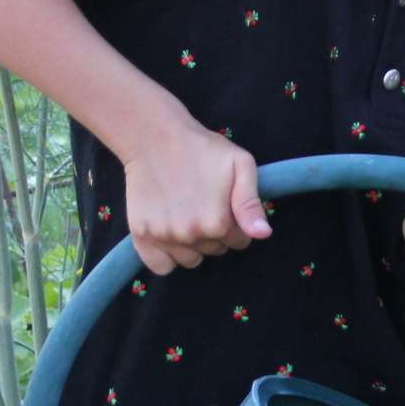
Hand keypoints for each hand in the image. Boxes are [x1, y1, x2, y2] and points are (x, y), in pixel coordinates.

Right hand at [122, 125, 269, 275]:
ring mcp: (163, 237)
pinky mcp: (141, 235)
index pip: (240, 242)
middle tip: (205, 204)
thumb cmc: (204, 149)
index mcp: (218, 223)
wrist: (155, 138)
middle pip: (216, 251)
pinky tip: (170, 234)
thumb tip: (263, 235)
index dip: (237, 224)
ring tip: (187, 215)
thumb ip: (251, 204)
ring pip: (190, 260)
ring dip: (193, 245)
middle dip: (216, 233)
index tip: (227, 205)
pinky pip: (161, 266)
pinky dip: (167, 257)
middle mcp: (190, 236)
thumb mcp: (241, 166)